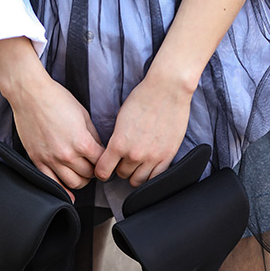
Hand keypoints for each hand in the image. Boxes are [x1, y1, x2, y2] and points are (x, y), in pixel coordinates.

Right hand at [0, 37, 103, 199]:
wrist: (30, 94)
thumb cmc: (56, 99)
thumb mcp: (83, 114)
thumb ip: (93, 136)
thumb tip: (98, 150)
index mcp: (82, 142)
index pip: (101, 162)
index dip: (106, 160)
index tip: (104, 158)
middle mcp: (67, 155)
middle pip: (89, 175)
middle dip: (94, 170)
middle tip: (92, 164)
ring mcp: (52, 160)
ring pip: (74, 183)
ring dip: (81, 180)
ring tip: (81, 173)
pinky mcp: (38, 161)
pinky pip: (53, 183)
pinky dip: (63, 191)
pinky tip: (69, 194)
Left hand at [95, 70, 192, 186]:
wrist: (168, 90)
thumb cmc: (143, 98)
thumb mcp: (121, 118)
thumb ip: (116, 140)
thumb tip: (113, 154)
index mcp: (119, 143)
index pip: (103, 171)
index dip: (101, 171)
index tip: (104, 169)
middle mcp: (134, 154)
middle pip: (121, 174)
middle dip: (121, 167)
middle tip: (124, 158)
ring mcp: (152, 158)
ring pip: (137, 180)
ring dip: (135, 173)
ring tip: (137, 163)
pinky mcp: (167, 157)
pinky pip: (155, 178)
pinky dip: (149, 175)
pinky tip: (148, 166)